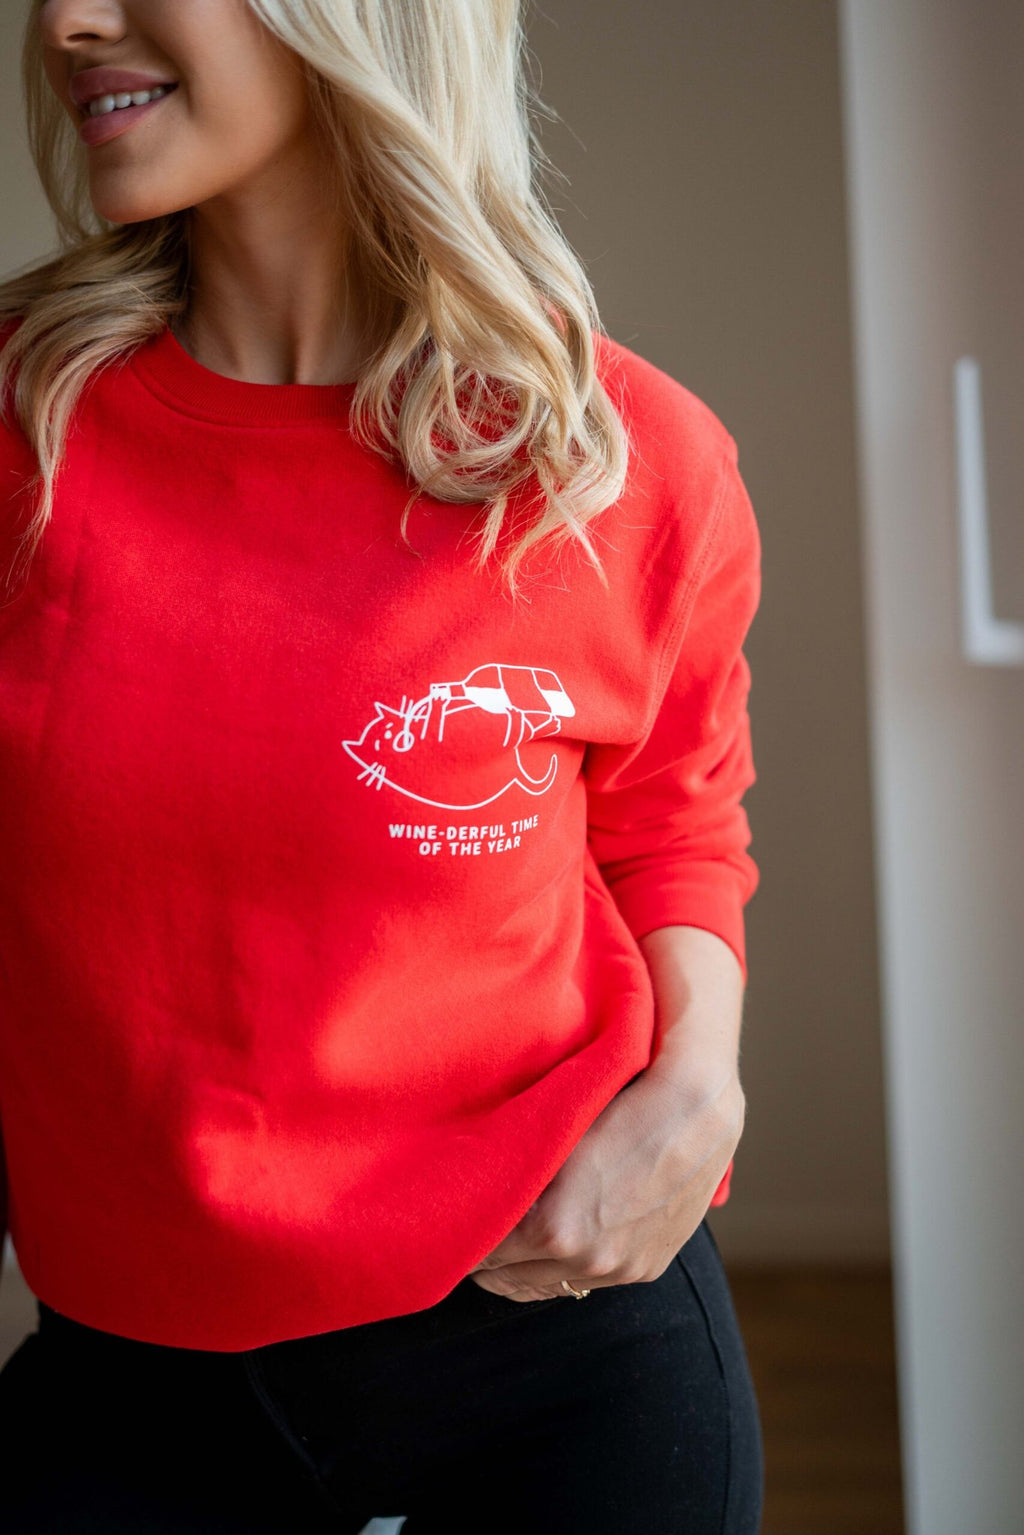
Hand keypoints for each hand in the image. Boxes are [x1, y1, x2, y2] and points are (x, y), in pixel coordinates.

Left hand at [466, 1065, 744, 1301]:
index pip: (480, 1253)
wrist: (697, 1108)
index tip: (454, 1218)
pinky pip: (586, 1283)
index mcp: (552, 1228)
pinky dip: (567, 1266)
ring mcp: (618, 1269)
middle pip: (505, 1279)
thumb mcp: (551, 1136)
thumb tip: (471, 1192)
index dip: (463, 1234)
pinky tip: (561, 1238)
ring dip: (525, 1266)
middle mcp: (584, 1259)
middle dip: (488, 1255)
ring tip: (514, 1234)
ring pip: (545, 1287)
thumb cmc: (618, 1103)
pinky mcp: (644, 1269)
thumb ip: (512, 1176)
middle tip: (477, 1227)